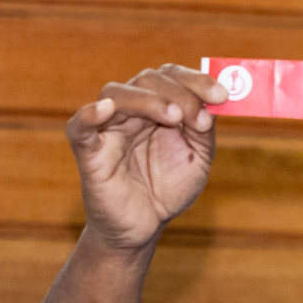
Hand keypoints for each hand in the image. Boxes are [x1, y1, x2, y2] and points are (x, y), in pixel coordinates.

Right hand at [65, 64, 227, 250]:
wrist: (144, 226)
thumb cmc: (168, 188)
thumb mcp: (198, 158)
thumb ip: (203, 131)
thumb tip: (210, 107)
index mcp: (157, 106)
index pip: (171, 76)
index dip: (197, 80)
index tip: (223, 96)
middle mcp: (131, 110)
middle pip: (147, 80)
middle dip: (180, 93)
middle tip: (199, 116)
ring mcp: (108, 128)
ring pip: (117, 94)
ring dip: (148, 100)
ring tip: (173, 116)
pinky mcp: (88, 151)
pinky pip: (80, 126)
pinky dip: (90, 115)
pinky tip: (105, 110)